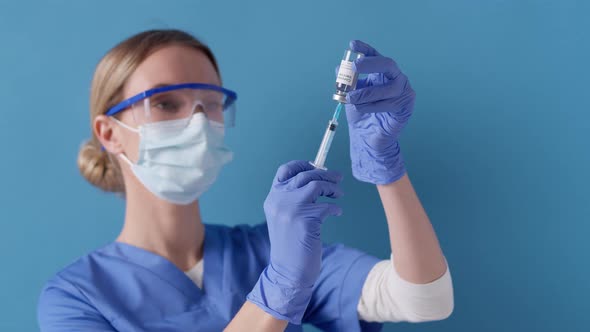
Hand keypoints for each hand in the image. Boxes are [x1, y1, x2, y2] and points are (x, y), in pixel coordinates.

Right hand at [247, 160, 342, 323]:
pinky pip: (326, 206)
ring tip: (339, 194)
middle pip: (305, 175)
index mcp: (272, 198)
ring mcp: (291, 209)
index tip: (317, 165)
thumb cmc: (290, 244)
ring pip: (316, 185)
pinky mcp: (306, 219)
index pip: (285, 171)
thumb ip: (292, 199)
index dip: (302, 164)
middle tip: (338, 178)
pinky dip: (335, 208)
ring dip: (332, 187)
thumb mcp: (284, 218)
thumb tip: (316, 178)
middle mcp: (279, 200)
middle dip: (325, 174)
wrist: (287, 271)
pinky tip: (336, 212)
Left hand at [345, 40, 415, 184]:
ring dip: (367, 93)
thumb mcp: (349, 96)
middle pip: (388, 64)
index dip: (365, 49)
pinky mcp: (406, 107)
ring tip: (352, 99)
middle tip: (355, 66)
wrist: (367, 138)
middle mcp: (394, 79)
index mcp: (381, 73)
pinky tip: (363, 109)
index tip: (352, 45)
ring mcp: (403, 92)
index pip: (374, 56)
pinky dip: (374, 106)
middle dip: (371, 63)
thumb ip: (346, 83)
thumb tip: (338, 68)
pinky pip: (391, 103)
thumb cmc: (361, 114)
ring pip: (388, 87)